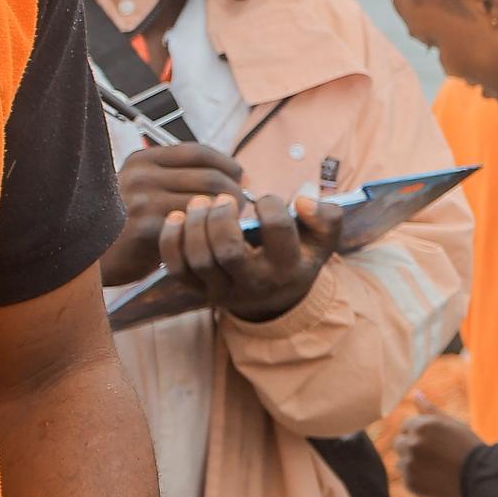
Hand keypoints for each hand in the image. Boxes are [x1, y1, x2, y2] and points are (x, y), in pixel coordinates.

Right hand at [103, 144, 246, 285]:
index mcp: (142, 160)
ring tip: (231, 221)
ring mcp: (141, 200)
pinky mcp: (146, 227)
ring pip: (207, 201)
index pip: (198, 152)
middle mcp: (140, 175)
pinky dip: (212, 229)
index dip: (226, 164)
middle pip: (209, 176)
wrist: (95, 259)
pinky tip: (214, 237)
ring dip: (228, 213)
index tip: (239, 177)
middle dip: (234, 191)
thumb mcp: (147, 188)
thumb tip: (239, 174)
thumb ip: (182, 176)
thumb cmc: (131, 223)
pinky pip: (195, 224)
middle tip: (241, 205)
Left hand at [158, 194, 340, 323]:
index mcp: (287, 267)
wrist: (276, 299)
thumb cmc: (298, 257)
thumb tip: (302, 200)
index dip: (270, 203)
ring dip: (194, 225)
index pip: (277, 229)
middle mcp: (255, 282)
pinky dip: (171, 241)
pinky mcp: (199, 291)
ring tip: (200, 202)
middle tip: (224, 197)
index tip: (266, 199)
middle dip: (221, 217)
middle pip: (228, 250)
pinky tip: (177, 217)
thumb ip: (326, 217)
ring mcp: (223, 290)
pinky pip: (177, 268)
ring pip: (199, 259)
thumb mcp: (323, 240)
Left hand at [395, 412, 481, 496]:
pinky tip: (435, 478)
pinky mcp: (410, 483)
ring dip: (412, 462)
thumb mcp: (451, 423)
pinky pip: (407, 478)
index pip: (407, 425)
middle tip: (434, 454)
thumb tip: (416, 394)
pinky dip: (417, 478)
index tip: (435, 440)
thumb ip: (429, 409)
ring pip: (401, 461)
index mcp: (421, 426)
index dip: (421, 432)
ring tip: (435, 467)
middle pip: (399, 443)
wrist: (480, 476)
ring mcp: (409, 465)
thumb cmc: (467, 446)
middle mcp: (411, 444)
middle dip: (412, 446)